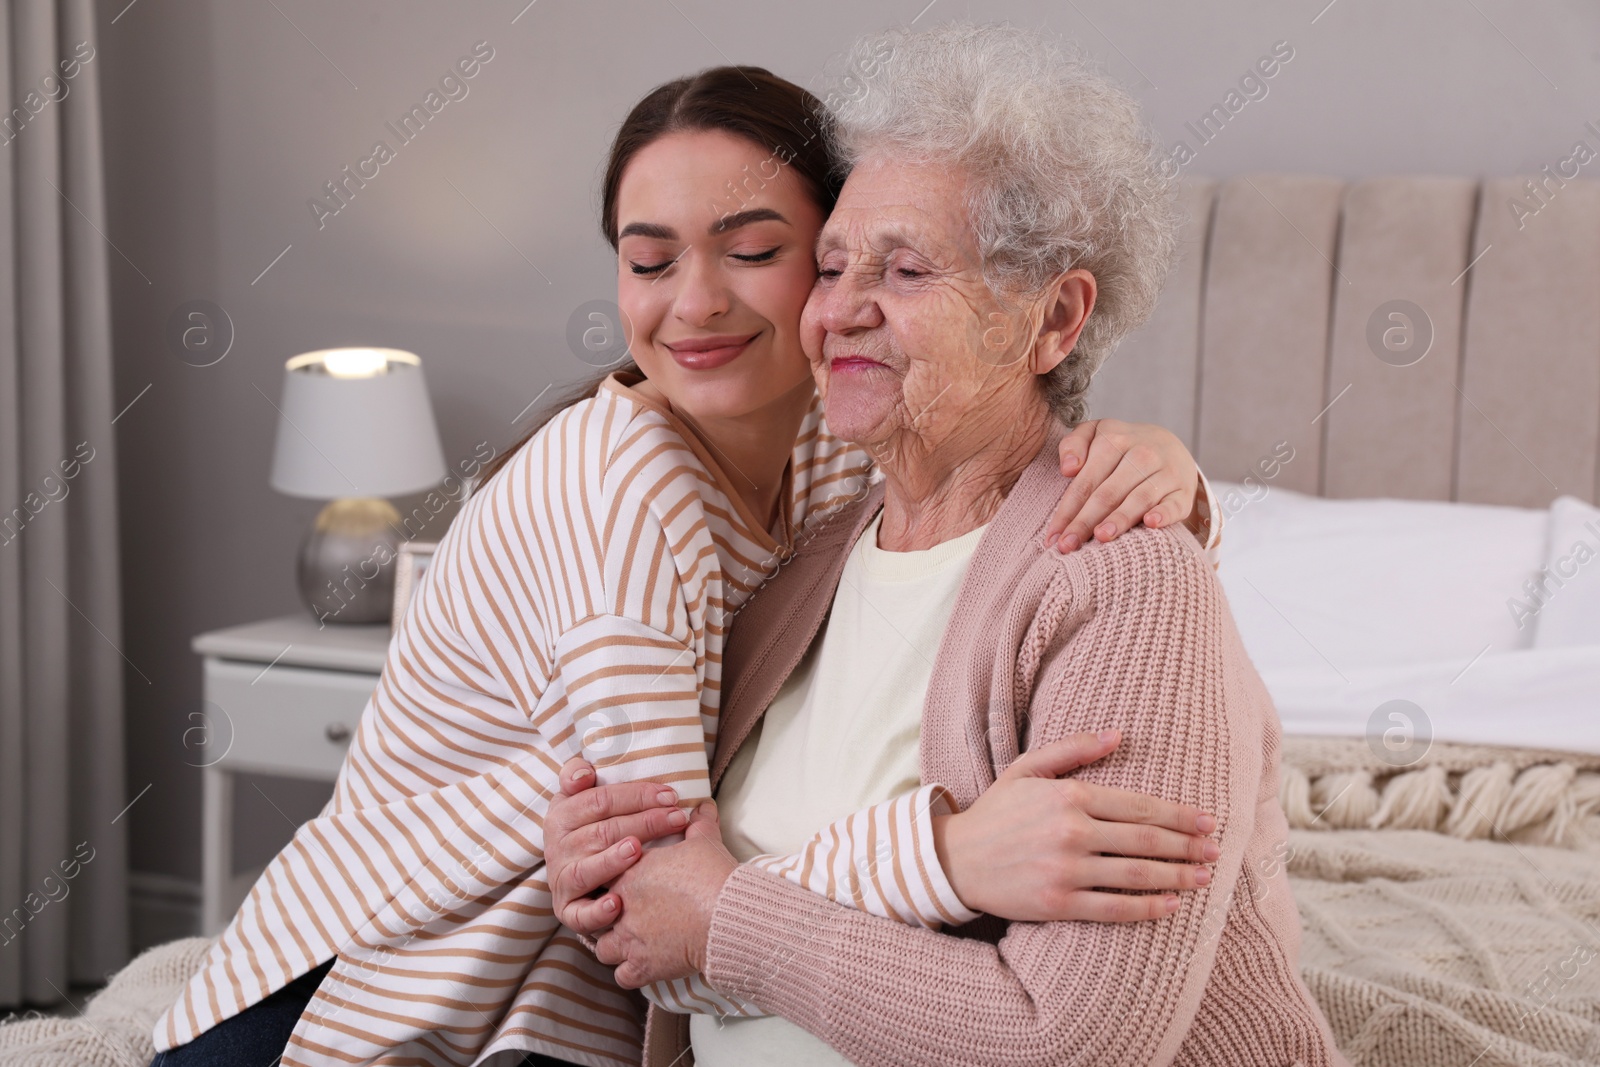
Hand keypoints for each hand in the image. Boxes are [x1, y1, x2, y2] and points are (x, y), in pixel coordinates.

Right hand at [545, 757, 690, 934]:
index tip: (669, 795)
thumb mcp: (580, 797)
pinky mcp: (568, 911)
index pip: (599, 800)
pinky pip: (579, 915)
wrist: (574, 876)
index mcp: (561, 815)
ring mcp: (562, 880)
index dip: (635, 796)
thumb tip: (585, 773)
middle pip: (601, 832)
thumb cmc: (590, 828)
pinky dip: (597, 911)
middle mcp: (558, 848)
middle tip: (676, 819)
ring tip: (637, 851)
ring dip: (612, 861)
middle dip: (642, 823)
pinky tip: (617, 903)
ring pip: (586, 870)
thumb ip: (577, 775)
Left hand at [594, 801, 737, 987]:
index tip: (621, 881)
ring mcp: (628, 939)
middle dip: (606, 912)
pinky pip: (622, 975)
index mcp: (630, 871)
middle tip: (622, 912)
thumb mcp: (705, 841)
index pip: (603, 870)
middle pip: (596, 910)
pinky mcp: (642, 966)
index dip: (611, 876)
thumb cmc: (713, 875)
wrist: (727, 914)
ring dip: (615, 945)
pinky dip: (630, 972)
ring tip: (630, 941)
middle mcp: (621, 905)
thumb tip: (702, 806)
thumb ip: (698, 821)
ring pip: (603, 947)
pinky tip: (641, 965)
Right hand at [931, 730, 1219, 921]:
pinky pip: (1114, 908)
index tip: (1207, 821)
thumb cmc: (996, 813)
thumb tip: (1118, 734)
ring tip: (1203, 878)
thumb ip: (1072, 749)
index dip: (1179, 815)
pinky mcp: (1058, 904)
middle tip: (1215, 850)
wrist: (955, 860)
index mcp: (1068, 796)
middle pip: (1145, 840)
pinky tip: (1170, 906)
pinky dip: (1146, 908)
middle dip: (1187, 846)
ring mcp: (1065, 870)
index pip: (1139, 806)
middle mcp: (1071, 832)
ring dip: (1176, 877)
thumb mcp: (1027, 769)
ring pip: (1136, 874)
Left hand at [1043, 419, 1201, 552]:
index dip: (1067, 510)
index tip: (1052, 537)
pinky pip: (1173, 503)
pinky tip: (1150, 523)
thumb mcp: (1096, 434)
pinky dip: (1164, 513)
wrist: (1169, 447)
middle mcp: (1141, 454)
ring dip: (1119, 519)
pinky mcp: (1183, 491)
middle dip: (1085, 522)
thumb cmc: (1121, 448)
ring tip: (1101, 537)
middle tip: (1068, 545)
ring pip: (1138, 499)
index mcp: (1113, 440)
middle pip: (1107, 494)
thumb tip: (1068, 469)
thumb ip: (1074, 444)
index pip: (1085, 482)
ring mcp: (1165, 472)